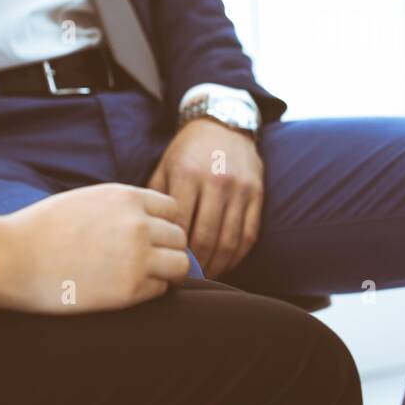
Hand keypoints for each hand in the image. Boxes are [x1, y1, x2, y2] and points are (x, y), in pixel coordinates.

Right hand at [0, 184, 189, 313]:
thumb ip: (120, 206)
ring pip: (180, 265)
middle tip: (152, 263)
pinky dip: (152, 292)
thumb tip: (146, 219)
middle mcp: (137, 224)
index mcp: (125, 197)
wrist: (11, 258)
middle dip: (168, 250)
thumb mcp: (86, 200)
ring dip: (169, 272)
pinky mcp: (129, 290)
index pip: (172, 209)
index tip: (152, 239)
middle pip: (179, 237)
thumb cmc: (40, 229)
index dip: (163, 225)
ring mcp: (136, 257)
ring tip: (150, 279)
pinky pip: (161, 290)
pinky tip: (130, 291)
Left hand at [149, 119, 264, 278]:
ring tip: (205, 278)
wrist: (223, 123)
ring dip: (217, 266)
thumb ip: (155, 200)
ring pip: (229, 240)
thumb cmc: (187, 151)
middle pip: (206, 238)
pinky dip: (237, 255)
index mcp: (187, 174)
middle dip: (195, 266)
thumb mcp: (164, 167)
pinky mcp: (257, 193)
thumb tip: (147, 239)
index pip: (179, 225)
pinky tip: (226, 264)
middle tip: (185, 281)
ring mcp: (240, 188)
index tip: (165, 268)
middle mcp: (216, 181)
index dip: (172, 252)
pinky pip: (249, 234)